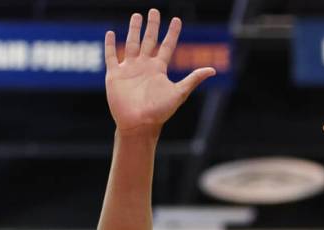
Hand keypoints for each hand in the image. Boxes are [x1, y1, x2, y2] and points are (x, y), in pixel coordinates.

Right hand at [105, 10, 214, 135]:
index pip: (167, 46)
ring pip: (131, 44)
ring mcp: (129, 69)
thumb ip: (193, 79)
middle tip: (153, 11)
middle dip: (151, 26)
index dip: (172, 33)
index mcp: (159, 69)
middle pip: (149, 40)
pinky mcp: (115, 75)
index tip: (177, 20)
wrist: (139, 124)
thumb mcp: (179, 93)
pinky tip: (111, 33)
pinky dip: (110, 45)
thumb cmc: (160, 112)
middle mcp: (144, 66)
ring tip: (136, 16)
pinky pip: (111, 56)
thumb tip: (213, 70)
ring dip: (133, 30)